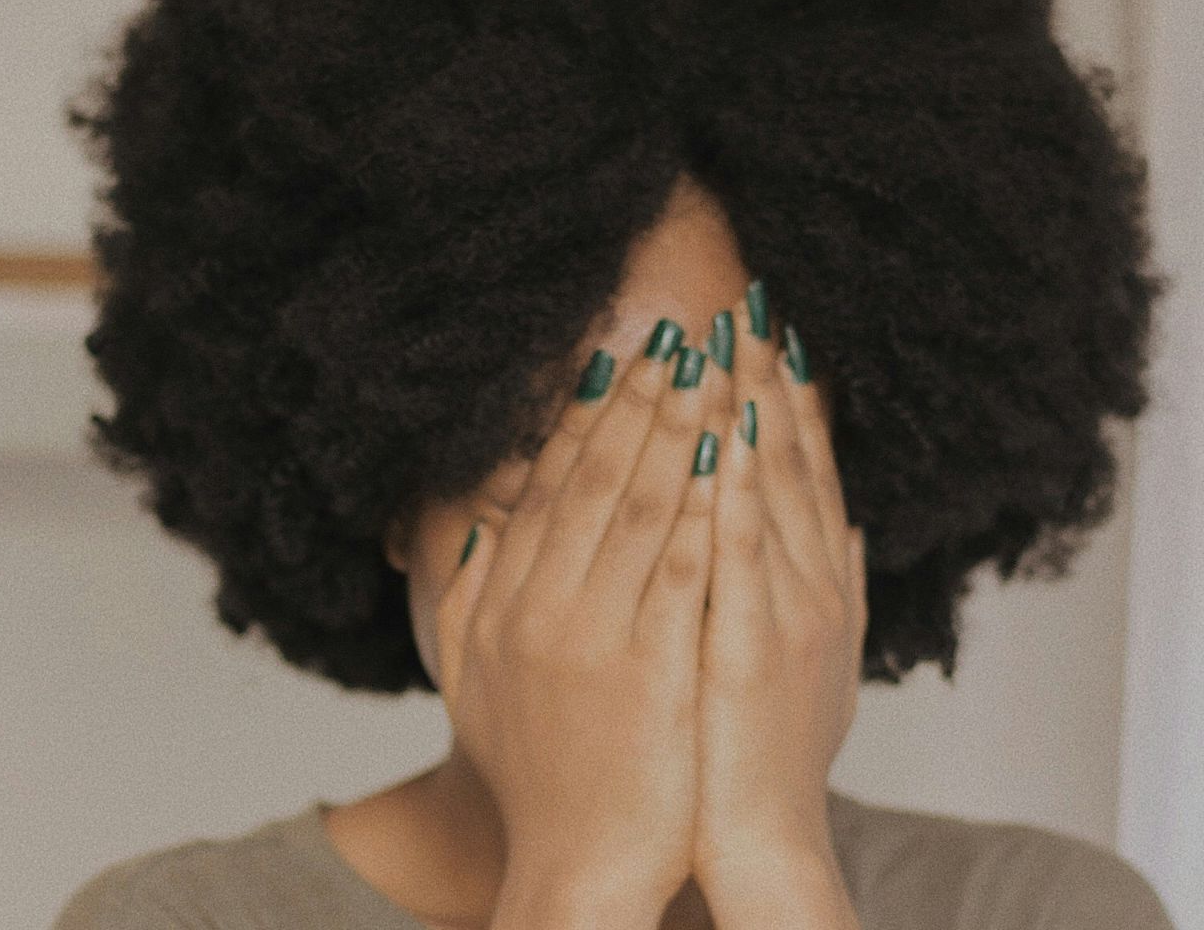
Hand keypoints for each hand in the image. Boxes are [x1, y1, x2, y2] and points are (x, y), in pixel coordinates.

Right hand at [438, 326, 730, 920]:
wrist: (577, 868)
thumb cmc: (539, 777)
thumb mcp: (476, 682)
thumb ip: (471, 598)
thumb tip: (480, 523)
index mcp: (506, 605)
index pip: (550, 487)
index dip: (587, 416)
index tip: (619, 358)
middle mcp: (540, 609)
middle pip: (594, 479)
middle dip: (640, 399)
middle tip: (678, 335)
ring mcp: (593, 638)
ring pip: (639, 506)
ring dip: (678, 429)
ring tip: (712, 369)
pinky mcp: (650, 669)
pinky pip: (681, 568)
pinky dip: (704, 506)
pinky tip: (732, 455)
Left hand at [693, 297, 865, 887]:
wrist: (758, 838)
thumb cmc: (764, 754)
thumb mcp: (811, 661)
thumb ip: (830, 587)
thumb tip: (848, 525)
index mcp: (818, 584)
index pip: (804, 471)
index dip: (792, 399)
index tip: (771, 335)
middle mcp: (813, 586)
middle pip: (791, 462)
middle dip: (768, 380)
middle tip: (749, 306)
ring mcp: (789, 612)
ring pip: (770, 490)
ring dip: (751, 410)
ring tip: (731, 339)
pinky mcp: (753, 645)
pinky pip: (741, 551)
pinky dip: (735, 487)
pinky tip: (724, 433)